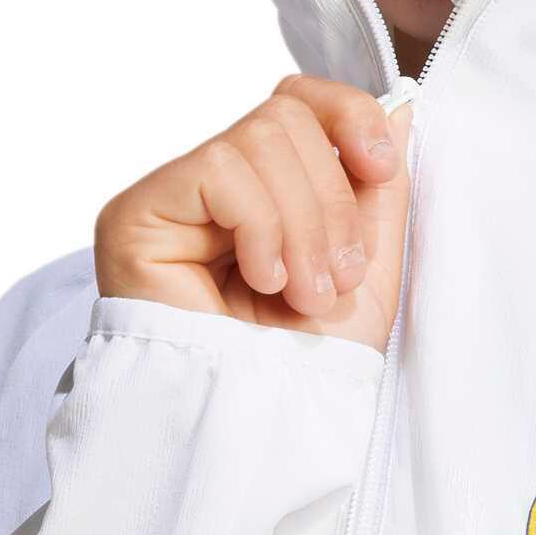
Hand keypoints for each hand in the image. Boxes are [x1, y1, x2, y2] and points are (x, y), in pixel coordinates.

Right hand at [93, 75, 415, 352]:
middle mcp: (211, 186)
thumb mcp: (368, 271)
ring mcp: (171, 197)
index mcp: (265, 193)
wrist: (259, 431)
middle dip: (330, 205)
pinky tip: (259, 281)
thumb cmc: (306, 366)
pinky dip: (261, 227)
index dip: (348, 116)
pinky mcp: (135, 212)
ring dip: (303, 227)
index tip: (380, 166)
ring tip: (300, 296)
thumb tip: (400, 108)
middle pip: (286, 118)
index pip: (297, 103)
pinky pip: (222, 169)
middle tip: (330, 284)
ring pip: (260, 138)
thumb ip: (380, 190)